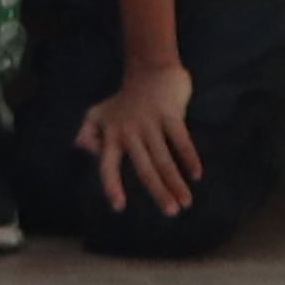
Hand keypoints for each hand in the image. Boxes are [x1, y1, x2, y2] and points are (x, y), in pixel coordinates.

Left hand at [78, 59, 201, 220]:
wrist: (149, 70)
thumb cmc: (123, 99)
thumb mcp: (96, 115)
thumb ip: (87, 134)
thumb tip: (88, 153)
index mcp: (111, 136)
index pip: (108, 165)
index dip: (112, 186)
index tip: (119, 207)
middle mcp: (130, 133)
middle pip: (144, 168)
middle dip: (158, 192)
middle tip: (171, 213)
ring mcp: (150, 124)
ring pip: (164, 159)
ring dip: (176, 182)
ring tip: (186, 202)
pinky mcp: (170, 115)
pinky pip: (181, 140)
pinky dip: (190, 158)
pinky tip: (196, 175)